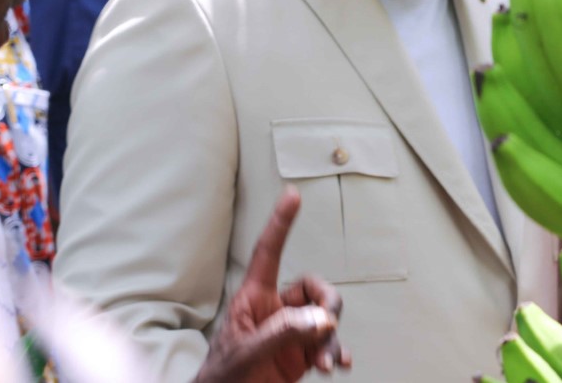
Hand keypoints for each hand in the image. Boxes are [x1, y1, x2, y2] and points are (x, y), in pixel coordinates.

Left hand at [195, 187, 351, 381]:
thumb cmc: (222, 381)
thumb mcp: (247, 354)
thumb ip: (283, 333)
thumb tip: (320, 318)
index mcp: (253, 300)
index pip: (269, 253)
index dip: (280, 224)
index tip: (292, 198)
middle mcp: (275, 311)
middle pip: (314, 289)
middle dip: (327, 305)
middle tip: (326, 327)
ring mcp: (290, 333)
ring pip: (325, 318)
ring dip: (331, 338)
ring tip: (328, 362)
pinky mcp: (301, 354)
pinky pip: (329, 343)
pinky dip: (337, 351)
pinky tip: (339, 363)